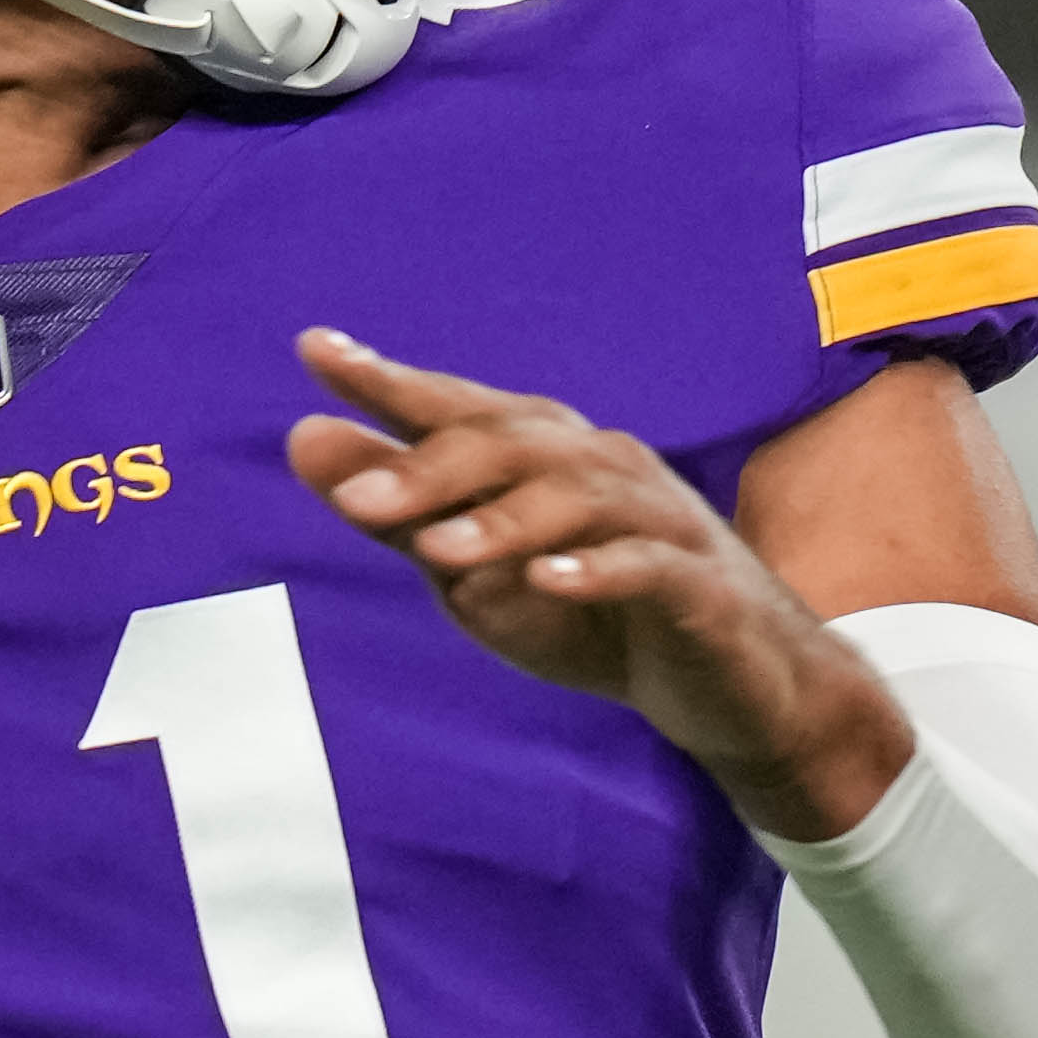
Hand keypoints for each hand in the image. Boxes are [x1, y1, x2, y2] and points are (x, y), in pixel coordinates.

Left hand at [285, 327, 910, 836]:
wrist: (733, 686)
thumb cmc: (595, 615)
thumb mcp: (477, 568)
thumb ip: (398, 509)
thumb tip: (304, 439)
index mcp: (547, 456)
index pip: (460, 407)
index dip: (391, 379)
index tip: (316, 350)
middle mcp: (605, 469)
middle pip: (515, 444)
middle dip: (434, 467)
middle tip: (356, 498)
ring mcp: (660, 524)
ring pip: (581, 498)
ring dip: (506, 520)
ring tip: (440, 549)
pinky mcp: (701, 589)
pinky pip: (652, 567)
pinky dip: (601, 570)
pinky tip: (552, 581)